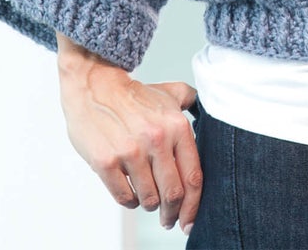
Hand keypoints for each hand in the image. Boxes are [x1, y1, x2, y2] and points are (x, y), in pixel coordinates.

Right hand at [57, 32, 202, 234]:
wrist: (94, 87)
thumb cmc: (134, 96)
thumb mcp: (172, 94)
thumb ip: (193, 104)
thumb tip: (213, 115)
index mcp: (177, 127)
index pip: (194, 176)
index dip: (195, 204)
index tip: (191, 219)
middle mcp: (157, 140)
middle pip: (173, 193)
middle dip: (173, 213)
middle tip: (169, 220)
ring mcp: (130, 151)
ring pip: (148, 198)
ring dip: (150, 206)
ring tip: (149, 202)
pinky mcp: (105, 161)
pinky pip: (123, 196)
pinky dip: (130, 202)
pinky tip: (131, 195)